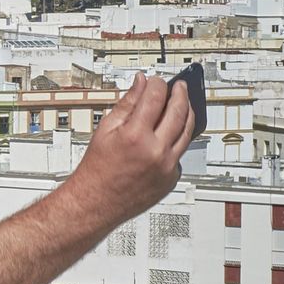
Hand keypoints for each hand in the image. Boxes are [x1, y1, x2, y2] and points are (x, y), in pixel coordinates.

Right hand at [67, 74, 194, 224]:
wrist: (96, 202)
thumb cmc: (96, 170)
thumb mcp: (105, 130)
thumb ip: (127, 104)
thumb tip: (140, 84)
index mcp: (135, 136)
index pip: (156, 97)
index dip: (157, 84)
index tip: (155, 81)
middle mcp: (155, 151)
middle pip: (179, 111)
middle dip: (180, 94)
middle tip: (179, 86)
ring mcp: (167, 167)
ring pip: (188, 132)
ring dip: (188, 113)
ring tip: (183, 104)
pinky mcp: (172, 178)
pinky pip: (181, 152)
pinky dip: (177, 140)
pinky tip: (169, 134)